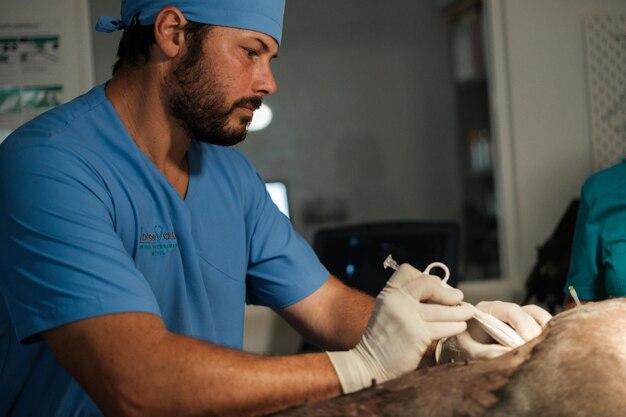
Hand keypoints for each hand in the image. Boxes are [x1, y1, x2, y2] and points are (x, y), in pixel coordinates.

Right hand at [326, 264, 474, 393]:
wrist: (371, 362)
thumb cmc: (384, 337)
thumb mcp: (387, 310)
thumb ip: (406, 299)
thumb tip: (438, 292)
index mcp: (388, 293)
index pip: (408, 271)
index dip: (425, 276)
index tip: (436, 286)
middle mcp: (397, 300)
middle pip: (429, 284)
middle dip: (448, 292)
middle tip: (458, 297)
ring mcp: (408, 316)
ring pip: (443, 309)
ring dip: (459, 311)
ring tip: (467, 312)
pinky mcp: (419, 334)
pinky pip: (445, 326)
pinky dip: (456, 326)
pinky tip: (459, 327)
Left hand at [440, 301, 551, 361]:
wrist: (462, 344)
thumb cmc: (466, 345)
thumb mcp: (470, 350)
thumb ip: (485, 352)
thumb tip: (507, 354)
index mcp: (486, 310)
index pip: (510, 310)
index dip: (522, 324)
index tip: (527, 342)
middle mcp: (502, 309)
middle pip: (525, 314)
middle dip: (532, 333)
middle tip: (534, 350)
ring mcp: (513, 314)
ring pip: (535, 315)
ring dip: (541, 331)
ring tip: (541, 347)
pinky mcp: (522, 322)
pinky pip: (539, 320)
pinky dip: (545, 329)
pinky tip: (546, 342)